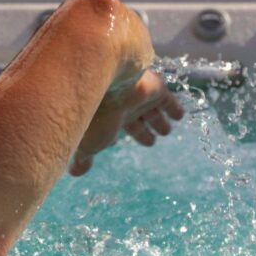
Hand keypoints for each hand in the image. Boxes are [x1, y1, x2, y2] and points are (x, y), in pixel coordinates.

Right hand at [69, 70, 184, 176]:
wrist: (103, 82)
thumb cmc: (93, 117)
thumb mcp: (87, 144)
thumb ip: (84, 158)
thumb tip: (75, 173)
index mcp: (104, 120)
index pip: (110, 130)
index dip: (112, 137)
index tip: (112, 143)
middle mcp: (121, 108)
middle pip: (134, 121)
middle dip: (141, 132)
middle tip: (151, 142)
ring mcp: (138, 98)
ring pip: (151, 112)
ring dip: (159, 122)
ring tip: (167, 131)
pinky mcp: (156, 90)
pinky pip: (167, 100)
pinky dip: (173, 108)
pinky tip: (180, 116)